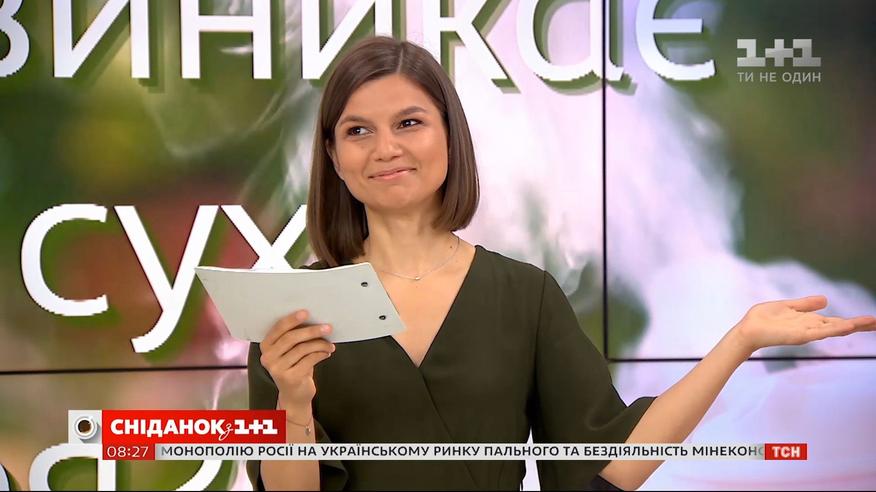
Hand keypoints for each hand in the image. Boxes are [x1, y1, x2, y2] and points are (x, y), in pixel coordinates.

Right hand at [259, 310, 335, 412]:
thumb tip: (313, 319)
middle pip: (291, 338)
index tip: (306, 312)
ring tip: (330, 345)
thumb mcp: (290, 351)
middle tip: (327, 327)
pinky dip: (321, 354)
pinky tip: (327, 353)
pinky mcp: (290, 378)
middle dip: (312, 331)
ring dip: (320, 344)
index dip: (292, 319)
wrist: (294, 395)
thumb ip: (295, 337)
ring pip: (303, 349)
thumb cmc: (295, 367)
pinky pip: (309, 360)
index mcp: (266, 346)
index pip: (278, 328)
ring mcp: (277, 369)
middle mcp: (268, 357)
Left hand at [733, 295, 875, 353]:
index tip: (873, 320)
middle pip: (841, 326)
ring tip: (872, 323)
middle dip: (860, 325)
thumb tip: (825, 299)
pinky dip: (833, 329)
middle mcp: (812, 328)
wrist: (748, 330)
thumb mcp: (788, 306)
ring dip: (852, 326)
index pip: (837, 321)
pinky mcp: (799, 335)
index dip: (855, 321)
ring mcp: (807, 333)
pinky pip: (819, 332)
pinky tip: (846, 326)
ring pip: (834, 329)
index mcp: (810, 321)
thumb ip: (806, 304)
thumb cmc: (763, 319)